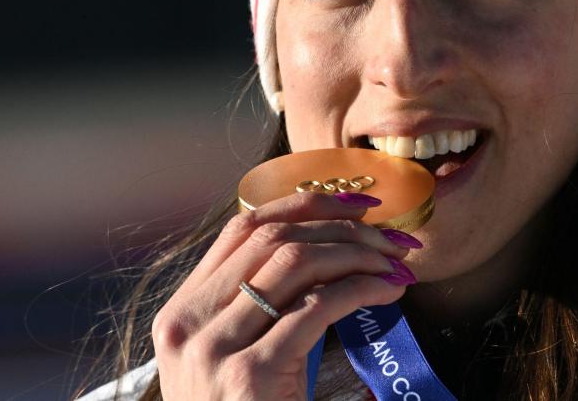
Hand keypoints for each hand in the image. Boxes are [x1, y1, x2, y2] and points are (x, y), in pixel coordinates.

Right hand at [152, 191, 420, 399]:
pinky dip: (361, 288)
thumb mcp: (230, 359)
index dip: (302, 203)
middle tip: (391, 236)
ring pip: (296, 261)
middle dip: (341, 226)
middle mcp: (188, 323)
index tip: (354, 204)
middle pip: (272, 236)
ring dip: (358, 252)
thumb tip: (325, 253)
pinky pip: (316, 307)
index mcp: (182, 312)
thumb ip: (255, 310)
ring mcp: (214, 349)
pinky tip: (389, 292)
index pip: (241, 227)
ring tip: (396, 263)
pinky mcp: (249, 375)